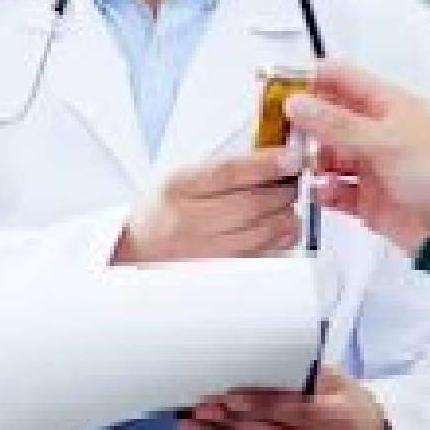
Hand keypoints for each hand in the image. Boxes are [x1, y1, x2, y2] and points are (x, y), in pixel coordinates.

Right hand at [112, 147, 302, 263]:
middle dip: (282, 190)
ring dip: (284, 215)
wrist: (137, 250)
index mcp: (177, 188)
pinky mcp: (217, 271)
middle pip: (249, 204)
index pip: (228, 173)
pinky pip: (260, 257)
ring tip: (288, 204)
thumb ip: (221, 168)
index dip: (265, 164)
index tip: (289, 158)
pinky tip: (283, 227)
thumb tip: (269, 160)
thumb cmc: (161, 210)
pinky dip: (280, 240)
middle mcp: (188, 221)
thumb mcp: (180, 177)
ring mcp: (203, 251)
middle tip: (292, 181)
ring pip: (260, 233)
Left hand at [177, 367, 393, 429]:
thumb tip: (259, 359)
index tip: (231, 396)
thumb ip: (304, 374)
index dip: (263, 405)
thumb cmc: (348, 406)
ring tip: (194, 422)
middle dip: (234, 421)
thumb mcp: (338, 381)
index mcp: (342, 421)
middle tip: (204, 405)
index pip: (298, 412)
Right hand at [285, 61, 429, 253]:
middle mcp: (373, 132)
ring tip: (295, 166)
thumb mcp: (385, 140)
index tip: (275, 86)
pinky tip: (322, 192)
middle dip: (300, 124)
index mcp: (384, 105)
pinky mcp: (365, 198)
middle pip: (326, 119)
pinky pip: (334, 191)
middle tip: (275, 131)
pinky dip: (324, 191)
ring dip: (310, 161)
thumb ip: (336, 124)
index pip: (339, 79)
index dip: (308, 78)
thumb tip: (296, 103)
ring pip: (326, 156)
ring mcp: (369, 166)